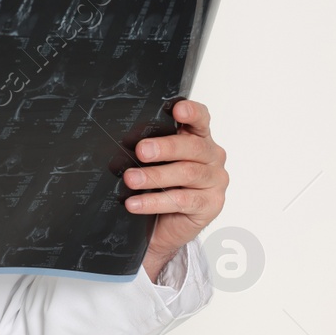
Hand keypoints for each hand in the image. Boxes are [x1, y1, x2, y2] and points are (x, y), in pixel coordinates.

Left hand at [124, 99, 228, 282]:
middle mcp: (211, 157)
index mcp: (199, 138)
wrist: (164, 225)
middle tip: (141, 151)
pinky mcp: (210, 205)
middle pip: (192, 146)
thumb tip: (121, 141)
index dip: (192, 112)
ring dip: (155, 176)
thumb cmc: (159, 186)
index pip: (201, 119)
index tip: (177, 109)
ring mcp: (214, 181)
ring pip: (187, 173)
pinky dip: (154, 201)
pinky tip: (135, 203)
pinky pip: (181, 201)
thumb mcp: (153, 162)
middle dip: (165, 147)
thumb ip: (149, 148)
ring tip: (130, 179)